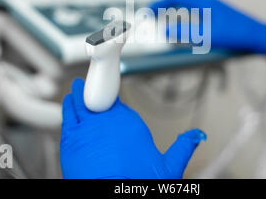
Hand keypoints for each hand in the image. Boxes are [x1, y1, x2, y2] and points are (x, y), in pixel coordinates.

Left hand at [60, 78, 206, 178]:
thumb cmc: (137, 184)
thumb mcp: (168, 168)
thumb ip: (183, 147)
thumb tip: (197, 136)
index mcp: (129, 124)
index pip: (119, 101)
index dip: (113, 97)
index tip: (112, 92)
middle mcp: (107, 122)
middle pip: (98, 98)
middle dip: (93, 90)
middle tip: (88, 81)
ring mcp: (87, 129)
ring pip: (79, 103)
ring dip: (77, 94)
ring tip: (76, 88)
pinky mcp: (70, 140)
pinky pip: (67, 117)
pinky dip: (68, 107)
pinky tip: (68, 104)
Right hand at [150, 0, 265, 53]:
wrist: (258, 36)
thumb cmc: (236, 34)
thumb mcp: (207, 35)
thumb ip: (185, 33)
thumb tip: (166, 30)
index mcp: (205, 2)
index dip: (161, 3)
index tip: (151, 10)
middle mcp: (209, 2)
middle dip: (166, 4)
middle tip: (154, 12)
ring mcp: (215, 7)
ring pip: (190, 4)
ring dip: (176, 9)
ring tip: (166, 17)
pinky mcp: (219, 15)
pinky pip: (197, 11)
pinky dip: (185, 15)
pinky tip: (185, 23)